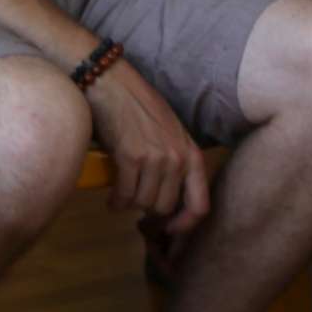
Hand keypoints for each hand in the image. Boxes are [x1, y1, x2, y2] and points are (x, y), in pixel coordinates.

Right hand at [85, 58, 210, 233]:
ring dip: (130, 204)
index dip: (185, 225)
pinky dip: (116, 200)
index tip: (169, 229)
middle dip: (148, 210)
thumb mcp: (169, 134)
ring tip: (121, 197)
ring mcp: (155, 158)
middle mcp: (177, 159)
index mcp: (191, 154)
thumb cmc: (138, 105)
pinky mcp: (130, 156)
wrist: (111, 82)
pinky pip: (124, 194)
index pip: (200, 205)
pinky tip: (111, 197)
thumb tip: (164, 196)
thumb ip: (173, 162)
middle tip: (136, 203)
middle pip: (164, 207)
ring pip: (143, 203)